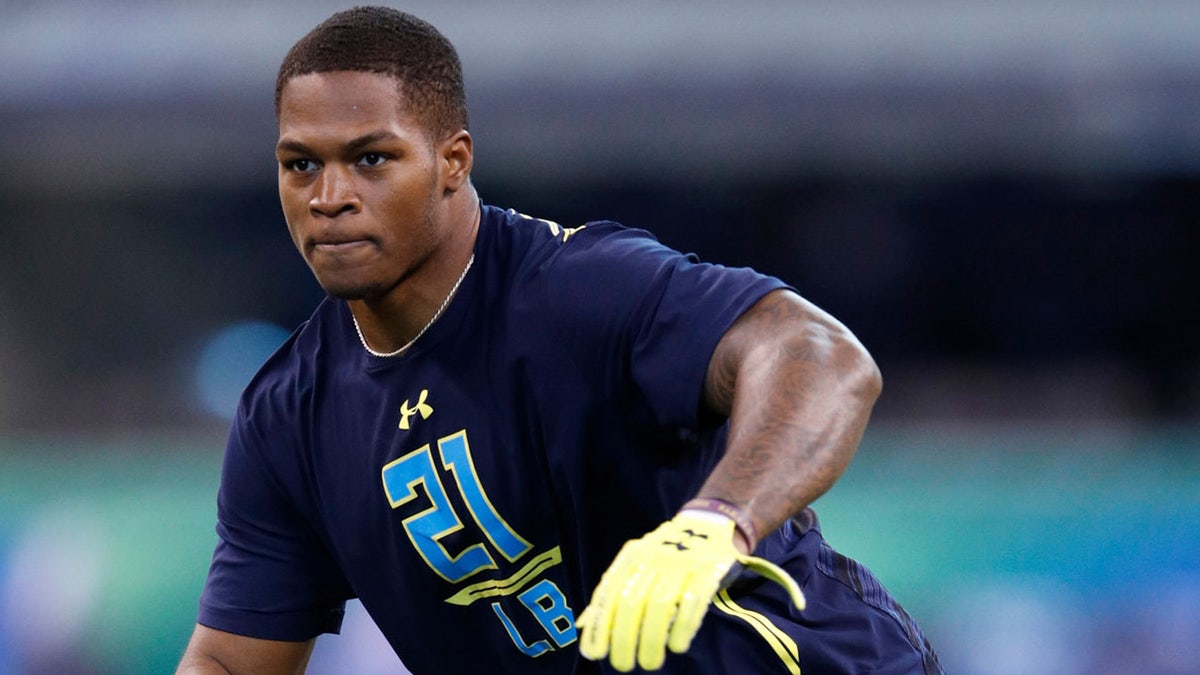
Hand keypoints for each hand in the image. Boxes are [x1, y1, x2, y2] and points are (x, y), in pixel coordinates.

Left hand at [576, 511, 805, 670]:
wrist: (709, 522)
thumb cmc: (665, 554)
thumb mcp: (636, 564)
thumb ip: (612, 592)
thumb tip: (584, 627)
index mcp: (631, 556)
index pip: (609, 592)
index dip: (600, 625)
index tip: (596, 654)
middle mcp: (653, 557)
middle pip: (632, 603)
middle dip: (624, 640)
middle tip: (623, 666)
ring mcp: (681, 562)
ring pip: (660, 606)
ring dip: (652, 640)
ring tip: (649, 663)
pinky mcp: (708, 570)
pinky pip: (693, 603)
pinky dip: (683, 628)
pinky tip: (677, 647)